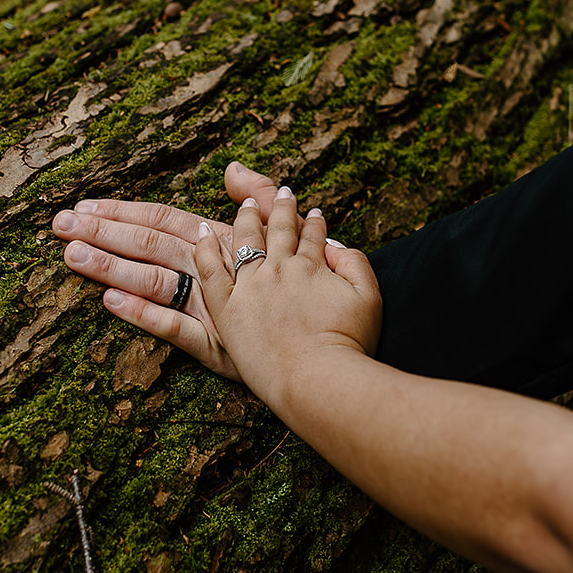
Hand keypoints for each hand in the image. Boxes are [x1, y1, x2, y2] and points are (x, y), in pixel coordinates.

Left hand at [54, 162, 337, 377]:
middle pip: (151, 244)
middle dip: (103, 232)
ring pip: (155, 280)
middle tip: (58, 224)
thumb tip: (231, 168)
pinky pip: (174, 328)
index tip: (83, 206)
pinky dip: (142, 314)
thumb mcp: (292, 230)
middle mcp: (214, 269)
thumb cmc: (314, 282)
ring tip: (71, 256)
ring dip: (112, 266)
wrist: (335, 338)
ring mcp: (212, 307)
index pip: (164, 219)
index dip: (122, 211)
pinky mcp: (216, 346)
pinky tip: (109, 303)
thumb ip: (258, 196)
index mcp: (224, 241)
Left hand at [194, 187, 380, 402]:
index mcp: (312, 266)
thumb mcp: (370, 298)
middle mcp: (279, 269)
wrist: (316, 377)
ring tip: (246, 205)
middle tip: (283, 195)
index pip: (313, 237)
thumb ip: (356, 264)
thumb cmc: (349, 343)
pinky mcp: (228, 309)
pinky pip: (211, 271)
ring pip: (244, 241)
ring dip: (246, 219)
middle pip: (279, 231)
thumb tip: (337, 245)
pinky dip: (205, 249)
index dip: (315, 224)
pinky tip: (202, 233)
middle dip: (282, 209)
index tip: (314, 214)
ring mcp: (251, 287)